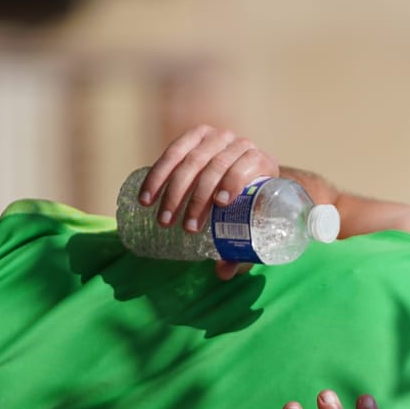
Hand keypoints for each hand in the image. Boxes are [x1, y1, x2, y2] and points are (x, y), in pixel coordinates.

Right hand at [136, 125, 280, 279]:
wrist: (244, 176)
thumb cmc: (251, 210)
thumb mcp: (253, 226)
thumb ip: (242, 250)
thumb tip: (222, 272)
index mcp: (262, 163)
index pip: (247, 167)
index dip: (234, 182)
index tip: (220, 205)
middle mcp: (240, 145)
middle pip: (215, 167)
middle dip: (197, 198)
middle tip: (186, 228)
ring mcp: (216, 137)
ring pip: (190, 161)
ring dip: (173, 192)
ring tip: (163, 220)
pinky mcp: (194, 136)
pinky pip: (172, 152)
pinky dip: (157, 176)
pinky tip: (146, 197)